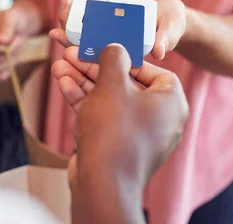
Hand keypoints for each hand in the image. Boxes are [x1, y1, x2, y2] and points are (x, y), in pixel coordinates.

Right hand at [0, 2, 40, 79]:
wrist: (18, 25)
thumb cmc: (15, 19)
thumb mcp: (13, 18)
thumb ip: (7, 28)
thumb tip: (1, 41)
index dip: (3, 49)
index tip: (11, 42)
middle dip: (8, 55)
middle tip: (16, 43)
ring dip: (8, 63)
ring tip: (14, 51)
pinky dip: (3, 74)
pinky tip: (10, 67)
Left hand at [49, 0, 186, 59]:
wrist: (172, 18)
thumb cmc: (173, 28)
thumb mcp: (170, 33)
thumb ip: (165, 40)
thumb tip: (160, 51)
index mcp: (115, 55)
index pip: (87, 54)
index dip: (70, 45)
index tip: (58, 32)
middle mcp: (106, 43)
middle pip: (78, 35)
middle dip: (68, 17)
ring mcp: (104, 29)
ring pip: (80, 20)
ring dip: (72, 3)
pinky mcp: (106, 15)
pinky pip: (90, 6)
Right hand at [63, 44, 187, 192]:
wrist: (103, 184)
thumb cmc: (114, 131)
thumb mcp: (112, 85)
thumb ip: (114, 59)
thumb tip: (116, 48)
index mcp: (171, 102)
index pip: (153, 70)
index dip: (127, 57)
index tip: (106, 50)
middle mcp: (160, 119)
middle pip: (124, 83)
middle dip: (94, 68)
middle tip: (74, 55)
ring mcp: (138, 134)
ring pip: (109, 99)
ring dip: (84, 82)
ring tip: (61, 67)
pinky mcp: (118, 145)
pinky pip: (104, 116)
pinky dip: (85, 101)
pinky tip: (64, 85)